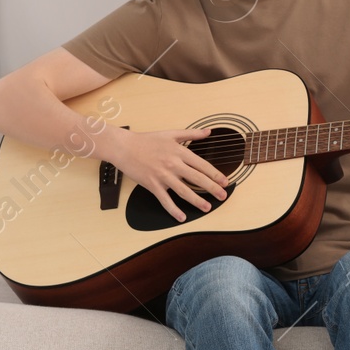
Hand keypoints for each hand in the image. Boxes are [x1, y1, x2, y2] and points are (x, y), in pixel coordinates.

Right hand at [114, 127, 230, 222]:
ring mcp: (163, 176)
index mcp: (180, 152)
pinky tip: (181, 217)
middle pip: (197, 179)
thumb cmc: (147, 140)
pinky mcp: (152, 185)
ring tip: (207, 207)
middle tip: (223, 196)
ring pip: (184, 191)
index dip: (215, 174)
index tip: (225, 182)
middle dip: (212, 188)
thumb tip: (208, 132)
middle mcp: (173, 164)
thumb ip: (191, 134)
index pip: (202, 165)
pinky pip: (165, 200)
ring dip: (197, 201)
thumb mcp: (171, 134)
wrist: (124, 147)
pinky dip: (173, 210)